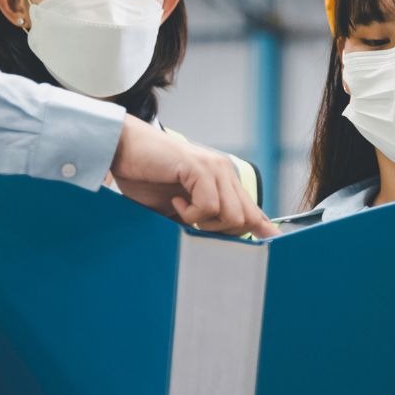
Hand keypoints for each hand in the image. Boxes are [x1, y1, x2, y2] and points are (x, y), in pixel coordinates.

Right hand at [111, 117, 278, 236]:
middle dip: (220, 232)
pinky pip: (210, 206)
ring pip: (232, 216)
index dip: (262, 228)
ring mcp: (214, 168)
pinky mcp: (200, 168)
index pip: (251, 210)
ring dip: (205, 223)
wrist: (122, 149)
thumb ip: (202, 221)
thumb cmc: (146, 178)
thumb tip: (224, 244)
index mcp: (222, 180)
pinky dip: (190, 213)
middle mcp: (224, 172)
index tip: (272, 241)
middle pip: (245, 219)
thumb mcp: (179, 208)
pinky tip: (175, 200)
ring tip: (182, 210)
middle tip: (192, 222)